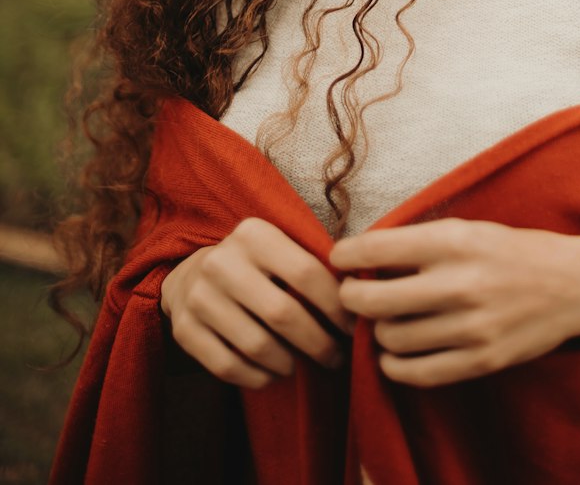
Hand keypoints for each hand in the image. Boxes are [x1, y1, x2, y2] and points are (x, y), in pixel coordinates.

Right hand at [160, 216, 354, 389]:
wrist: (191, 274)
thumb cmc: (255, 264)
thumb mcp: (279, 247)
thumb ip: (313, 264)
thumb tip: (361, 296)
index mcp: (254, 234)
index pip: (306, 272)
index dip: (335, 306)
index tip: (354, 328)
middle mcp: (222, 262)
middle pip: (283, 314)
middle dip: (318, 343)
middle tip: (336, 358)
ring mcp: (198, 297)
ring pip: (256, 345)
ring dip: (289, 363)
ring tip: (303, 365)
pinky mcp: (184, 330)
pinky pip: (228, 366)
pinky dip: (258, 378)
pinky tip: (273, 374)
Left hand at [330, 218, 579, 388]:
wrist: (574, 284)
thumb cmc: (512, 251)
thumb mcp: (468, 229)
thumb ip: (419, 243)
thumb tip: (361, 257)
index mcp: (455, 240)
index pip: (378, 248)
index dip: (346, 255)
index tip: (338, 259)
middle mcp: (461, 282)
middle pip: (374, 301)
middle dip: (351, 299)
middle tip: (351, 295)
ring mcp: (472, 326)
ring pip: (391, 339)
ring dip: (378, 332)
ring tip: (386, 321)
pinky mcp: (481, 360)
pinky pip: (417, 373)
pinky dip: (394, 366)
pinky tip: (394, 354)